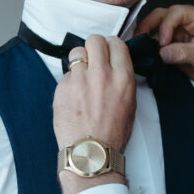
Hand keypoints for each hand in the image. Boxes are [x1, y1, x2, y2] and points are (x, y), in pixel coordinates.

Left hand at [53, 36, 136, 193]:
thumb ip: (123, 80)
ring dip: (80, 63)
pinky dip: (70, 82)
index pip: (116, 43)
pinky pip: (66, 74)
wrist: (91, 153)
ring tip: (82, 79)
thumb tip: (115, 65)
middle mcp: (102, 74)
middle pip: (95, 40)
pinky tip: (74, 97)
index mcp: (123, 78)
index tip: (108, 51)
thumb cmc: (112, 134)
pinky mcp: (63, 87)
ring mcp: (80, 80)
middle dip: (94, 47)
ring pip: (77, 54)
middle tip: (94, 59)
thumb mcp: (130, 104)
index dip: (111, 46)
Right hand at [137, 5, 193, 91]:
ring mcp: (180, 35)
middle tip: (141, 40)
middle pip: (162, 16)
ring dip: (148, 37)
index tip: (163, 42)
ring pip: (157, 29)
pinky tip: (147, 54)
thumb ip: (183, 53)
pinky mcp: (175, 47)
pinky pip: (158, 44)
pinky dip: (151, 48)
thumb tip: (162, 52)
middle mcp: (188, 23)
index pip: (176, 13)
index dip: (166, 26)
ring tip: (143, 48)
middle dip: (149, 26)